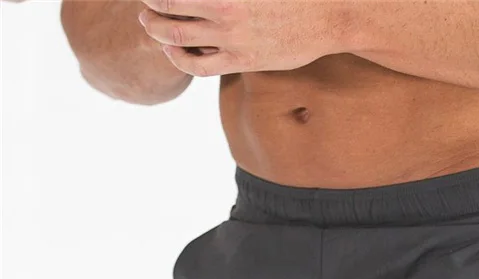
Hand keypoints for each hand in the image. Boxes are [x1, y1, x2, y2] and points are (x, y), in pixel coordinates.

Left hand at [138, 0, 349, 75]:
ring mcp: (231, 37)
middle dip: (150, 5)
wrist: (327, 16)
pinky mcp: (241, 59)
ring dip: (157, 30)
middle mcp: (224, 8)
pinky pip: (199, 65)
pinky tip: (172, 50)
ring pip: (177, 36)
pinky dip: (179, 58)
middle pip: (167, 6)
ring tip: (149, 25)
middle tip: (144, 3)